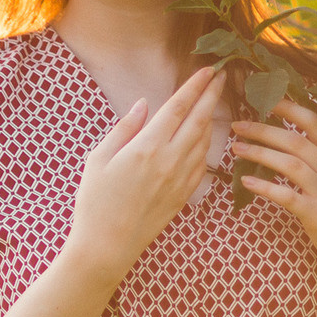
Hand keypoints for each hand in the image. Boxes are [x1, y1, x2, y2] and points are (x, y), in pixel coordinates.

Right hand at [63, 66, 231, 281]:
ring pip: (204, 141)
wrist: (106, 246)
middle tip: (222, 77)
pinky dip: (207, 146)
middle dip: (212, 96)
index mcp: (146, 147)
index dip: (195, 86)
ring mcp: (180, 179)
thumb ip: (123, 129)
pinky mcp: (183, 195)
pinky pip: (202, 164)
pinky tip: (204, 139)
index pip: (178, 107)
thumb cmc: (94, 202)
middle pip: (199, 120)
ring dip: (212, 119)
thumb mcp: (98, 159)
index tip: (207, 70)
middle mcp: (169, 160)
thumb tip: (143, 105)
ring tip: (214, 104)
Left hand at [229, 96, 316, 316]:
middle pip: (296, 140)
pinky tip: (245, 181)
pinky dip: (264, 186)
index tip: (267, 100)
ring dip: (258, 153)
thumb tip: (294, 136)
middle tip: (237, 124)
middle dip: (264, 129)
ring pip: (288, 163)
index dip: (291, 108)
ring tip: (235, 148)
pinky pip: (285, 196)